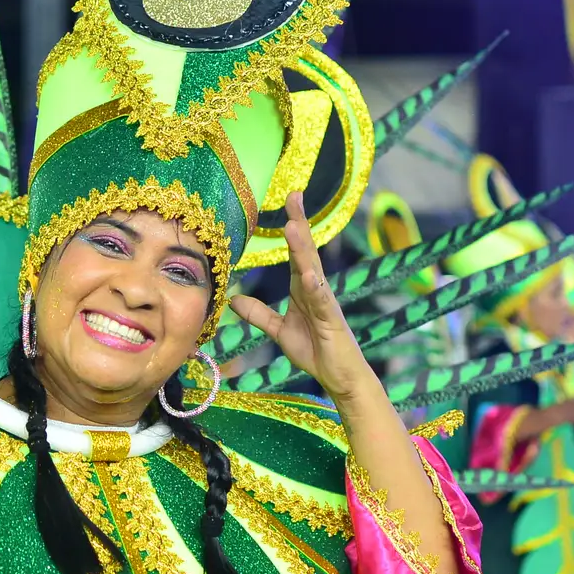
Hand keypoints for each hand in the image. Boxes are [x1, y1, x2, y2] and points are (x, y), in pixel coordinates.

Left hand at [228, 191, 368, 396]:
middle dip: (300, 223)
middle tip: (294, 196)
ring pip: (313, 271)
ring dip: (303, 249)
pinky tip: (309, 276)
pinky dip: (316, 288)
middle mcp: (316, 289)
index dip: (293, 227)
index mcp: (303, 288)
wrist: (338, 376)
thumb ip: (259, 314)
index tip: (289, 200)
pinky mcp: (331, 321)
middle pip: (306, 251)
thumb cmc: (315, 351)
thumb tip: (234, 300)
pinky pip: (322, 302)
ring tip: (293, 226)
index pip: (296, 253)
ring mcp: (325, 303)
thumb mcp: (279, 330)